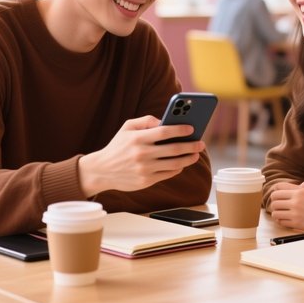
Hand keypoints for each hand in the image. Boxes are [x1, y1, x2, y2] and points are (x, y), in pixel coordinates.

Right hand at [78, 115, 204, 196]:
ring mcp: (145, 169)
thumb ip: (146, 121)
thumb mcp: (127, 127)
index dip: (180, 129)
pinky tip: (183, 163)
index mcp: (138, 138)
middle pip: (174, 149)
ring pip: (174, 163)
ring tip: (196, 153)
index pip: (165, 131)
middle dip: (191, 145)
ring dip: (189, 158)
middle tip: (201, 142)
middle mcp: (142, 154)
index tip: (192, 128)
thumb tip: (165, 121)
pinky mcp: (146, 181)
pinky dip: (178, 168)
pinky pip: (168, 174)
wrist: (102, 170)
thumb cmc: (118, 146)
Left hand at [268, 181, 303, 232]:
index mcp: (300, 191)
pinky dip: (281, 221)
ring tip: (280, 213)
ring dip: (276, 212)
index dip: (275, 191)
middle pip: (274, 200)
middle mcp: (296, 201)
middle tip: (277, 205)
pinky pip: (281, 222)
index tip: (276, 195)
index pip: (278, 188)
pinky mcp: (296, 224)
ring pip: (275, 212)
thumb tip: (297, 185)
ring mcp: (295, 213)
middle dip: (274, 202)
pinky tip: (285, 220)